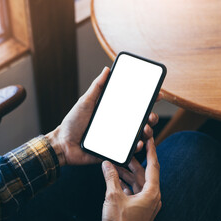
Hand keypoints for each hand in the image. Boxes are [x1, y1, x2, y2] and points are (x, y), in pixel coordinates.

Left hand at [46, 67, 161, 165]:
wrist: (63, 144)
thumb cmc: (72, 122)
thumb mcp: (85, 102)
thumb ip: (97, 87)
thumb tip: (107, 69)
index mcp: (112, 112)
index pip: (133, 105)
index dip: (147, 101)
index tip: (157, 95)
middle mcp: (117, 125)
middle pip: (140, 120)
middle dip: (151, 117)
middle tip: (150, 116)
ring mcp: (117, 138)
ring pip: (138, 136)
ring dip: (147, 132)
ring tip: (146, 130)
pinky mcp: (114, 152)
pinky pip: (129, 151)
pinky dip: (137, 148)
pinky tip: (139, 144)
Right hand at [101, 138, 161, 220]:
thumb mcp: (113, 197)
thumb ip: (111, 178)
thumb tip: (107, 164)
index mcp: (151, 192)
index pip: (153, 166)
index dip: (151, 151)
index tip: (150, 138)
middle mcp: (152, 197)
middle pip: (143, 173)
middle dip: (133, 162)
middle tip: (125, 150)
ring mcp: (146, 204)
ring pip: (137, 182)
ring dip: (126, 173)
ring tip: (114, 164)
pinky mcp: (139, 209)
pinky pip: (133, 191)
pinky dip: (125, 184)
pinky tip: (114, 178)